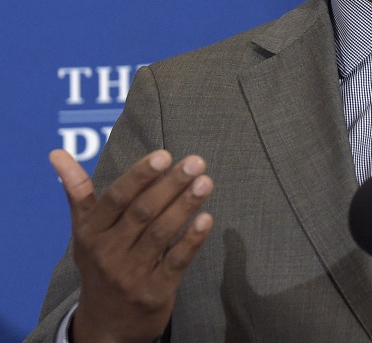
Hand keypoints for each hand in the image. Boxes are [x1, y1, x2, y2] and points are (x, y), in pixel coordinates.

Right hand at [50, 149, 213, 342]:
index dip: (140, 176)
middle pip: (143, 212)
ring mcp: (131, 274)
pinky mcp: (154, 292)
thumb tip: (57, 153)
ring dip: (185, 206)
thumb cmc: (100, 263)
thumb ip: (78, 192)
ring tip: (206, 182)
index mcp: (91, 233)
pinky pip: (175, 261)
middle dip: (171, 185)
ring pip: (161, 233)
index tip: (164, 154)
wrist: (106, 324)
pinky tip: (207, 219)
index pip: (117, 198)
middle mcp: (108, 253)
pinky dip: (191, 240)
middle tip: (196, 162)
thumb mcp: (84, 231)